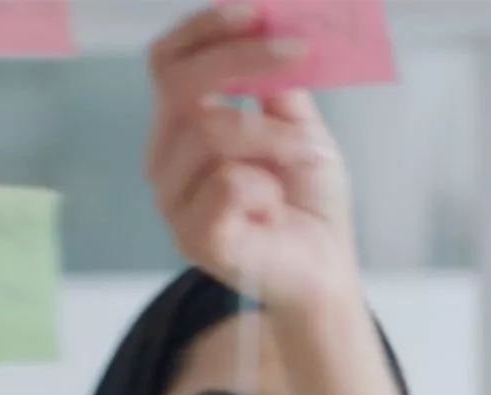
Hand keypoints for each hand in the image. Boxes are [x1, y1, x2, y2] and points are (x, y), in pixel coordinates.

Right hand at [145, 4, 357, 310]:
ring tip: (313, 157)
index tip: (255, 11)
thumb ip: (281, 88)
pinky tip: (276, 206)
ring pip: (213, 131)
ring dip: (279, 137)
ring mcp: (173, 200)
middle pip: (182, 86)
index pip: (168, 62)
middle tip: (298, 53)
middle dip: (243, 61)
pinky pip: (227, 184)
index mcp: (180, 126)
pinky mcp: (194, 237)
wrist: (326, 273)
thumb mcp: (301, 132)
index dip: (205, 30)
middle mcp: (165, 158)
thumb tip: (274, 29)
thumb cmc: (308, 204)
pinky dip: (267, 186)